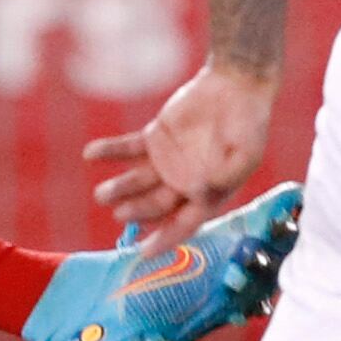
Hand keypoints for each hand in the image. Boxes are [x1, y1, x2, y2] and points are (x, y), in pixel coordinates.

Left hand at [85, 61, 276, 244]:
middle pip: (155, 205)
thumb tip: (199, 194)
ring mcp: (165, 162)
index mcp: (207, 194)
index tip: (145, 252)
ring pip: (137, 181)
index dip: (165, 239)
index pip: (184, 224)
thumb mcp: (246, 154)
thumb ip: (225, 177)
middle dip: (137, 211)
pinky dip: (109, 151)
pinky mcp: (154, 140)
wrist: (236, 88)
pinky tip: (90, 154)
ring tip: (101, 194)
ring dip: (119, 188)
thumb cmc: (250, 126)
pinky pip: (128, 149)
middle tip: (120, 213)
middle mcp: (182, 184)